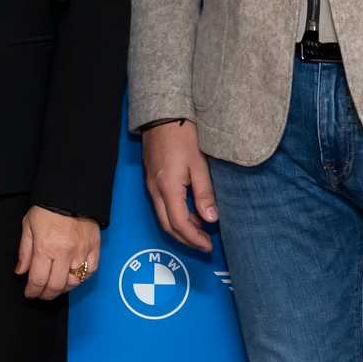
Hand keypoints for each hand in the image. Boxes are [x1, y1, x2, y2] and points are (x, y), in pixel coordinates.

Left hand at [15, 207, 100, 299]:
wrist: (70, 193)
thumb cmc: (47, 208)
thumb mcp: (28, 226)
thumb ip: (25, 251)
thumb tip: (21, 271)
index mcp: (46, 247)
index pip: (39, 279)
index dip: (33, 291)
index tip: (30, 293)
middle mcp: (65, 253)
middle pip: (57, 286)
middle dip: (47, 294)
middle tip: (41, 294)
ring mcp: (82, 252)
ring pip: (74, 282)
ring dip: (63, 288)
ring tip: (56, 286)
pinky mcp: (95, 249)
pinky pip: (90, 272)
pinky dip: (81, 278)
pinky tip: (73, 277)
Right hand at [141, 119, 217, 252]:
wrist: (162, 115)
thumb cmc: (183, 136)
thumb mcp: (199, 164)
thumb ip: (204, 193)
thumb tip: (211, 219)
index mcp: (167, 188)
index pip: (179, 224)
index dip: (194, 239)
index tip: (209, 246)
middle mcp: (155, 190)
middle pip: (167, 225)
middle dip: (186, 239)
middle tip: (205, 244)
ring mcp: (151, 184)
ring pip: (163, 216)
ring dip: (181, 228)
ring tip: (201, 230)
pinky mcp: (152, 178)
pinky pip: (161, 205)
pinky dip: (175, 215)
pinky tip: (190, 212)